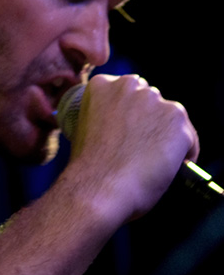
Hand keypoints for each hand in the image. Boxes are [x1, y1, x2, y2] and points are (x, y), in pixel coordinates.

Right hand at [67, 74, 198, 220]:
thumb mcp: (85, 130)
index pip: (126, 91)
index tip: (129, 132)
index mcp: (102, 85)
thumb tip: (127, 130)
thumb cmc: (89, 170)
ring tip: (157, 161)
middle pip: (150, 100)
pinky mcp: (177, 119)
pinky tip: (173, 169)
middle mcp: (130, 86)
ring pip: (171, 117)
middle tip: (142, 148)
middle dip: (149, 120)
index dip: (129, 113)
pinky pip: (189, 137)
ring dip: (167, 135)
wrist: (99, 189)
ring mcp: (155, 101)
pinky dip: (185, 153)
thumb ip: (106, 118)